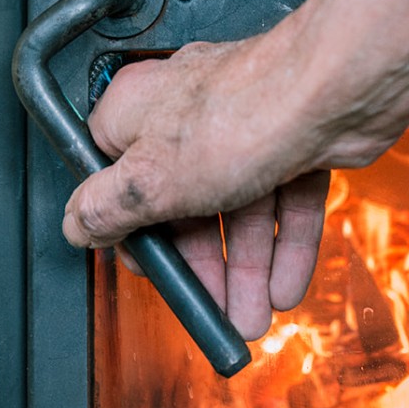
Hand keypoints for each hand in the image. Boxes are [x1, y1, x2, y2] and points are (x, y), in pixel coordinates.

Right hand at [63, 42, 329, 340]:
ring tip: (252, 315)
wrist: (333, 92)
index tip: (150, 267)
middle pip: (184, 201)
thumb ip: (106, 208)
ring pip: (238, 207)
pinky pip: (283, 198)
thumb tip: (75, 225)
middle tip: (211, 308)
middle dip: (202, 266)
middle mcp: (189, 114)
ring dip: (247, 268)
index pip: (116, 177)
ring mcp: (244, 125)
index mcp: (137, 112)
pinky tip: (287, 283)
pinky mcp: (292, 138)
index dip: (131, 228)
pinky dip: (286, 244)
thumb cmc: (241, 114)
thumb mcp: (148, 181)